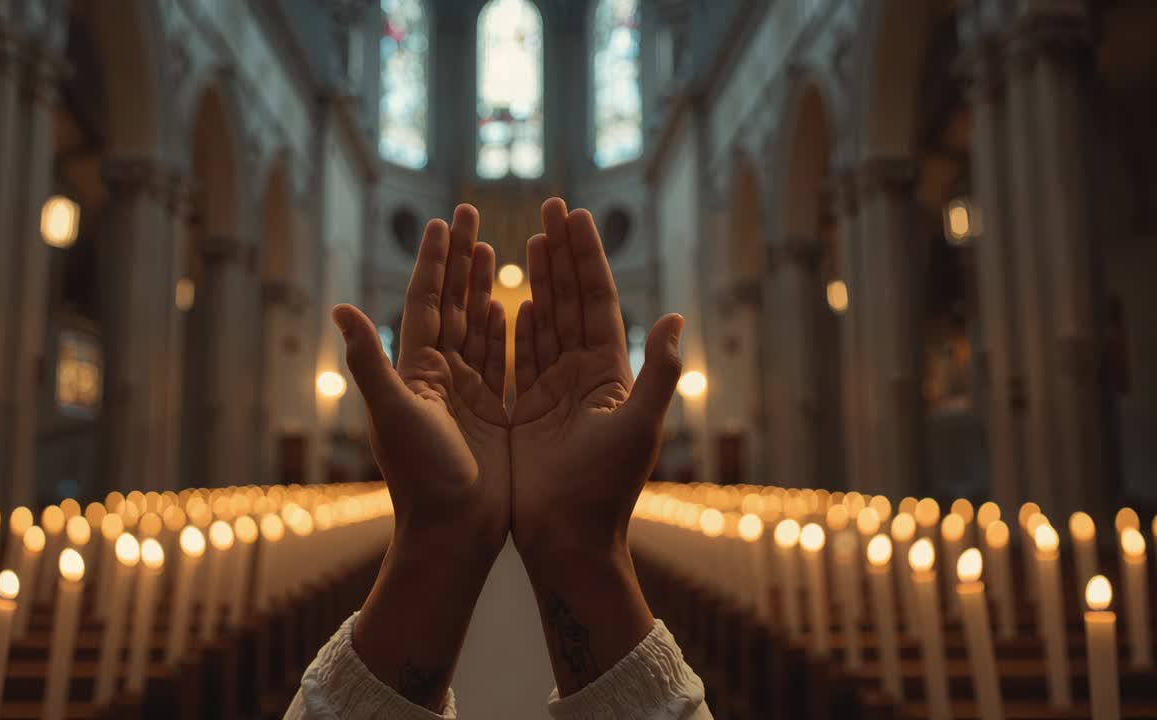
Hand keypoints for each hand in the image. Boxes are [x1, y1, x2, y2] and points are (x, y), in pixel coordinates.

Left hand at [333, 205, 508, 709]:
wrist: (454, 531)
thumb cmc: (422, 477)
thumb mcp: (393, 413)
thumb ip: (369, 360)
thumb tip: (339, 309)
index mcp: (414, 370)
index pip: (425, 301)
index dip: (434, 260)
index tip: (443, 221)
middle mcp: (438, 376)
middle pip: (450, 304)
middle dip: (460, 259)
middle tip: (471, 213)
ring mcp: (465, 393)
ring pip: (476, 326)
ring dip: (481, 286)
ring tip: (491, 247)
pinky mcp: (491, 413)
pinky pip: (499, 360)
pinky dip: (504, 329)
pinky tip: (510, 303)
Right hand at [510, 198, 683, 693]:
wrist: (568, 540)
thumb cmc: (607, 488)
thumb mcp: (639, 427)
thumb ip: (658, 373)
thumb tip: (677, 319)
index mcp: (611, 373)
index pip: (598, 301)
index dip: (586, 258)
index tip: (575, 216)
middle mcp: (584, 376)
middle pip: (571, 301)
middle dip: (562, 254)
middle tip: (551, 207)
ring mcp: (554, 392)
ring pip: (545, 322)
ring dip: (539, 280)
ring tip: (531, 240)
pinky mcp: (525, 411)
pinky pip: (520, 357)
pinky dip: (518, 325)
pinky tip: (513, 298)